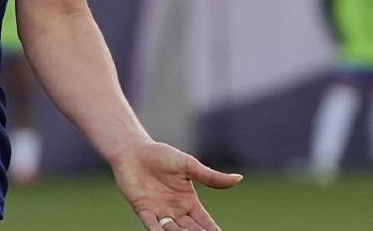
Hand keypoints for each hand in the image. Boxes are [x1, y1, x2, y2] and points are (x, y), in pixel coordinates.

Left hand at [112, 141, 241, 230]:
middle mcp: (175, 211)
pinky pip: (152, 225)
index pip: (205, 222)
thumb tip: (239, 178)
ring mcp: (159, 212)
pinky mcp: (143, 210)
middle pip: (191, 230)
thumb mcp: (188, 165)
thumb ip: (211, 176)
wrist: (133, 150)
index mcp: (189, 202)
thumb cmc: (160, 155)